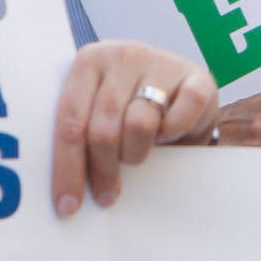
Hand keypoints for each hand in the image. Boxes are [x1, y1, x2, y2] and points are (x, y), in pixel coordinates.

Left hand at [51, 42, 217, 215]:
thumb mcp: (98, 110)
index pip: (69, 120)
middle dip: (103, 170)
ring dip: (136, 153)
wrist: (180, 85)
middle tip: (107, 194)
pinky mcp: (196, 77)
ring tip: (136, 156)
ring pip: (139, 125)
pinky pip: (179, 118)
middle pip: (102, 128)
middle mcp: (122, 55)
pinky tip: (167, 136)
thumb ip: (80, 134)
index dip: (67, 168)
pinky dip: (172, 134)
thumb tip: (65, 191)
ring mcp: (160, 63)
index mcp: (89, 61)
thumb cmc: (130, 106)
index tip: (68, 205)